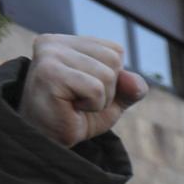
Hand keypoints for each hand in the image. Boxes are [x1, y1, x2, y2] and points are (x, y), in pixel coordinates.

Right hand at [19, 34, 147, 147]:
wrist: (50, 141)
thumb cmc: (76, 116)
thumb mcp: (112, 99)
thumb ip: (130, 87)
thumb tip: (135, 82)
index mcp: (66, 42)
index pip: (116, 50)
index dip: (113, 78)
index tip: (87, 90)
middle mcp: (53, 43)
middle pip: (114, 59)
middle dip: (108, 89)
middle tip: (81, 100)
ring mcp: (49, 55)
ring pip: (107, 75)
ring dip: (100, 100)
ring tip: (75, 104)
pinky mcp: (49, 73)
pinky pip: (96, 89)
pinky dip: (93, 105)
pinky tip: (71, 108)